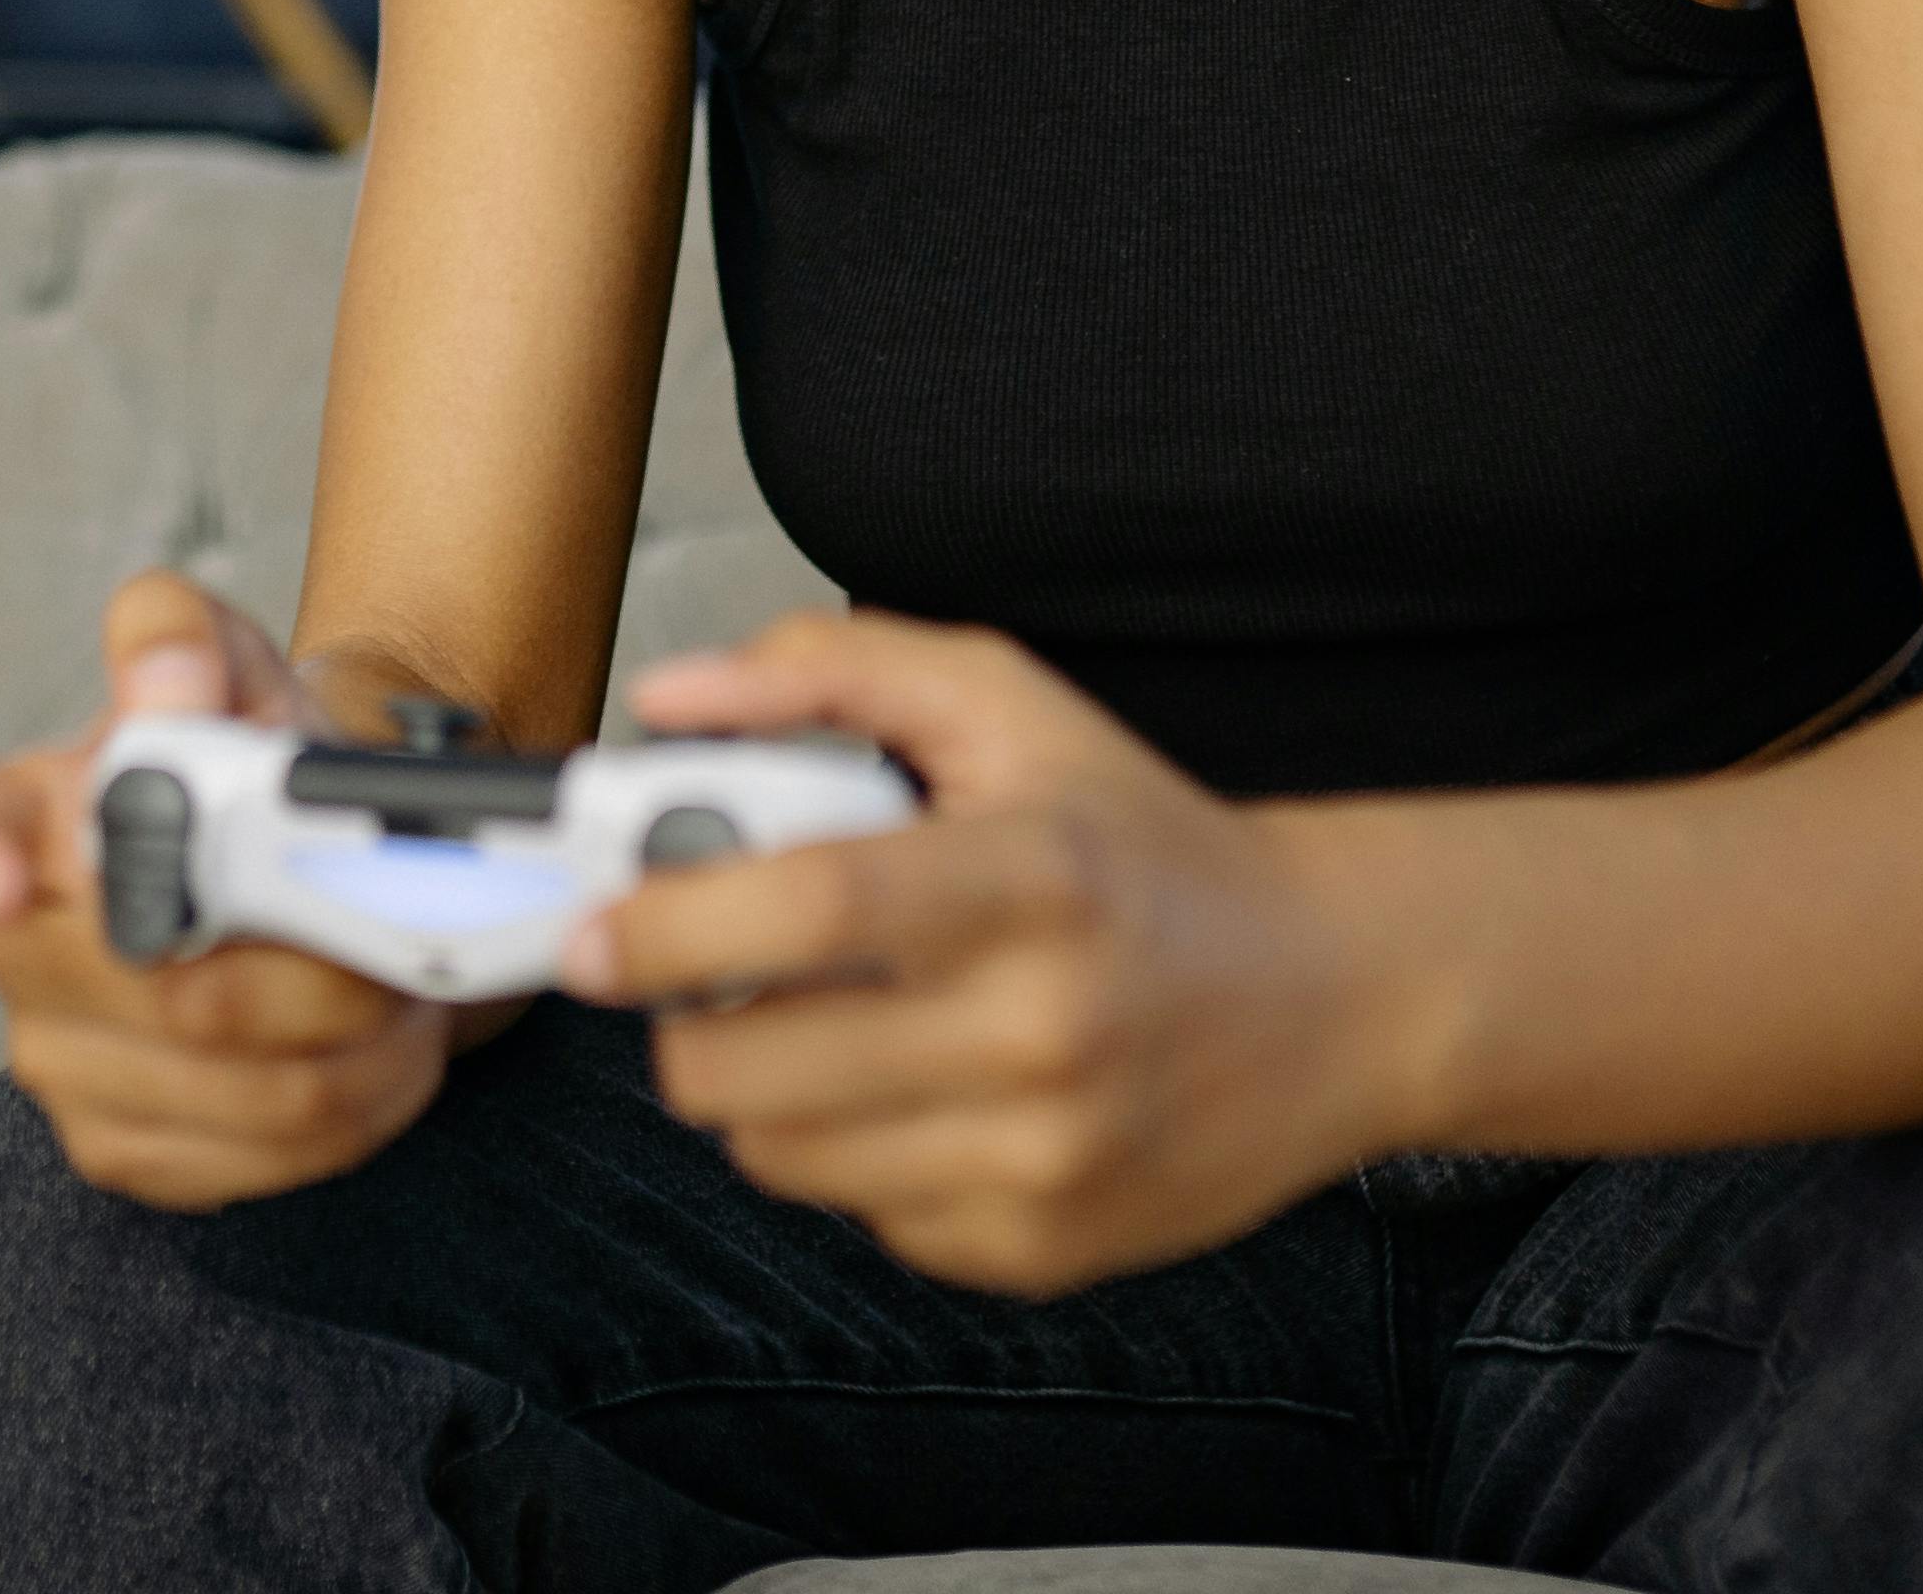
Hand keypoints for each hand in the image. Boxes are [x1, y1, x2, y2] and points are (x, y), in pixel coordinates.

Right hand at [0, 574, 466, 1208]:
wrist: (318, 867)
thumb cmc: (253, 763)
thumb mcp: (233, 668)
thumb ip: (184, 640)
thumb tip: (166, 682)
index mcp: (6, 814)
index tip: (1, 879)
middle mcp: (11, 947)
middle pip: (142, 978)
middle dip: (293, 952)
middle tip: (378, 905)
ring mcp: (59, 1060)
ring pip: (228, 1074)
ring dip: (351, 1024)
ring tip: (398, 965)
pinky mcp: (125, 1150)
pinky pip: (263, 1146)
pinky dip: (357, 1095)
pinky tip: (373, 1040)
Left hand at [566, 613, 1422, 1295]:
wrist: (1335, 997)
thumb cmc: (1144, 844)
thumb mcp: (1009, 709)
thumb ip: (834, 672)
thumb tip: (669, 701)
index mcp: (1029, 878)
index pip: (805, 910)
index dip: (664, 922)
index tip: (588, 932)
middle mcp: (1041, 1032)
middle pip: (748, 1063)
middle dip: (684, 1016)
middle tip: (710, 969)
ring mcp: (1043, 1158)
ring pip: (777, 1152)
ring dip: (761, 1086)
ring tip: (835, 1017)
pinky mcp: (1040, 1250)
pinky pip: (859, 1214)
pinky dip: (853, 1152)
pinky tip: (923, 1087)